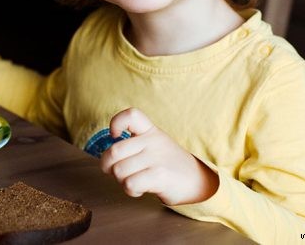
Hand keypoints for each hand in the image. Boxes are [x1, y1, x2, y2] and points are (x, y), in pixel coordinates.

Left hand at [100, 107, 218, 205]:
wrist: (198, 181)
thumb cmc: (168, 164)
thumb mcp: (155, 144)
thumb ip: (133, 145)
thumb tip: (107, 159)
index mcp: (150, 131)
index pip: (131, 114)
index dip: (116, 122)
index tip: (115, 135)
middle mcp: (152, 141)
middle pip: (114, 152)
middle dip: (109, 167)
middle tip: (118, 172)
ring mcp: (156, 158)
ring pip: (119, 171)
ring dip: (121, 181)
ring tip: (134, 181)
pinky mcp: (159, 175)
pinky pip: (130, 183)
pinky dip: (130, 190)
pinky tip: (140, 189)